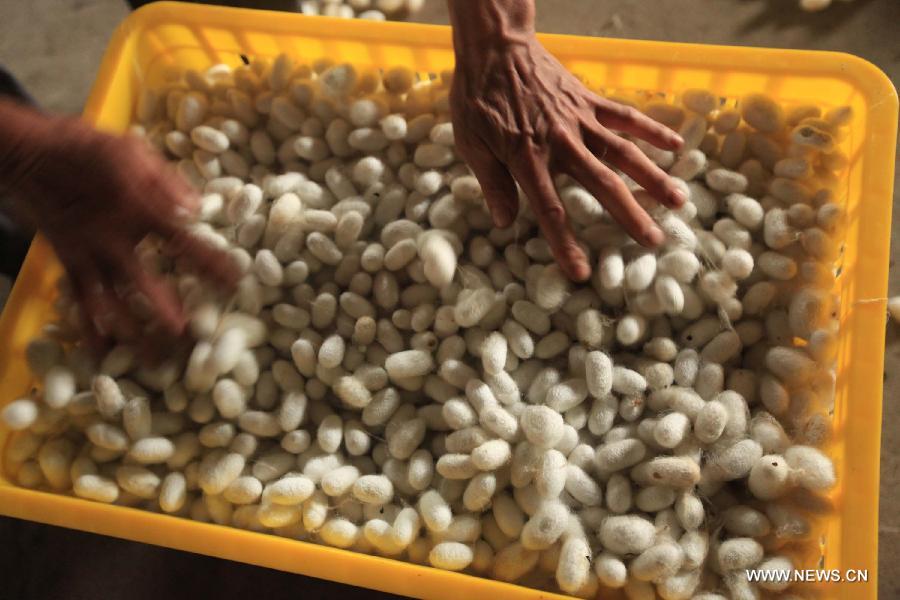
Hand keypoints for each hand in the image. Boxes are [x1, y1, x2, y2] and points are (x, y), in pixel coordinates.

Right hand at [0, 106, 236, 347]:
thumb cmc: (85, 147)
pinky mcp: (67, 262)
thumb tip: (196, 209)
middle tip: (193, 341)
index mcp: (138, 210)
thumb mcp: (130, 150)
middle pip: (146, 286)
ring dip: (133, 334)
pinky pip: (81, 301)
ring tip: (153, 363)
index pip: (185, 244)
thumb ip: (166, 181)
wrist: (25, 153)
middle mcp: (112, 240)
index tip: (237, 285)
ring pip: (111, 304)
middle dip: (170, 314)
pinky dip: (90, 330)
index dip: (211, 265)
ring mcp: (87, 255)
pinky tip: (101, 355)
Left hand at [448, 4, 684, 280]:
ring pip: (624, 152)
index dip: (566, 244)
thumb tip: (504, 223)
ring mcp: (579, 120)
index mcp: (527, 159)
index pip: (551, 210)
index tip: (582, 273)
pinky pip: (625, 116)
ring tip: (678, 201)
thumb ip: (492, 183)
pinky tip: (676, 145)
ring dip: (653, 177)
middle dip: (629, 216)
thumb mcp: (471, 143)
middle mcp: (560, 142)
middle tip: (654, 242)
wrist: (494, 47)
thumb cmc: (477, 97)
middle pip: (602, 185)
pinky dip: (651, 129)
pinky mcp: (589, 100)